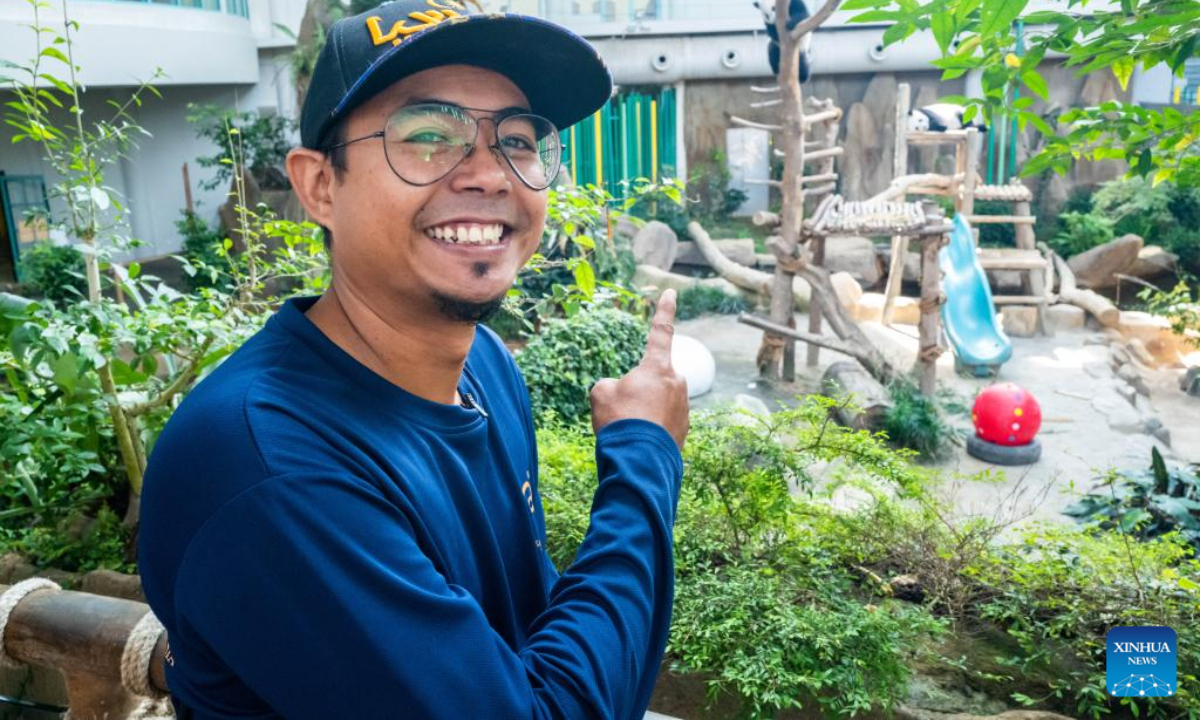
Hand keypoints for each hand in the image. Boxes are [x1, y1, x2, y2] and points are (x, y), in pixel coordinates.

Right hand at [590, 290, 689, 448]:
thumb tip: (623, 392)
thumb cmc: (619, 420)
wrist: (639, 461)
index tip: (671, 292)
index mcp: (657, 367)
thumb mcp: (600, 393)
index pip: (661, 331)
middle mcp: (677, 382)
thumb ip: (612, 384)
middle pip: (653, 378)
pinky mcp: (685, 429)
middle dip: (639, 389)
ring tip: (631, 429)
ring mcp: (684, 406)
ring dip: (645, 410)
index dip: (664, 310)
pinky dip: (651, 428)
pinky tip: (640, 442)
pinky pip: (663, 421)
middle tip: (623, 410)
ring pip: (658, 401)